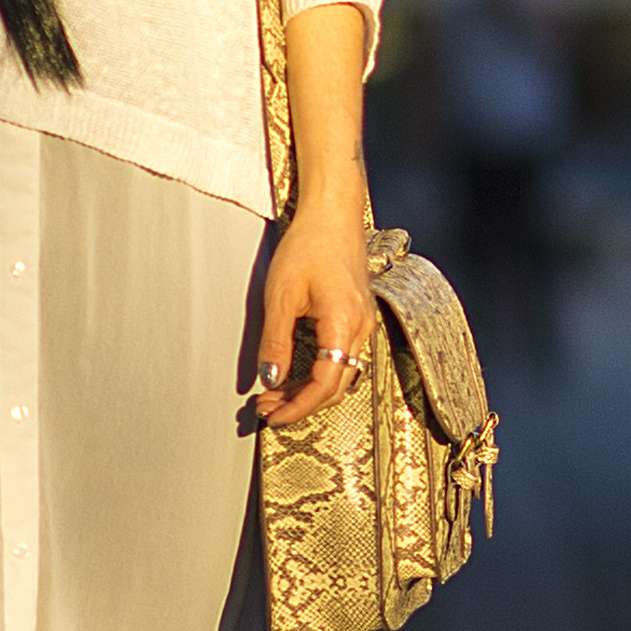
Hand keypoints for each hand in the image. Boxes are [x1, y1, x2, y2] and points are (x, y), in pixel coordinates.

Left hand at [248, 206, 376, 427]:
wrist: (333, 214)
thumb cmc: (307, 245)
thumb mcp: (281, 295)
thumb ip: (276, 342)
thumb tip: (271, 380)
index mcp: (344, 323)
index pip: (325, 384)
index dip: (298, 407)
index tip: (272, 416)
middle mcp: (361, 329)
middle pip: (337, 387)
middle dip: (301, 404)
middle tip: (266, 408)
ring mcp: (364, 324)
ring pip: (341, 376)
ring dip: (310, 391)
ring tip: (275, 394)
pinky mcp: (358, 319)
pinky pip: (343, 360)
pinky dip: (320, 374)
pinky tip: (296, 374)